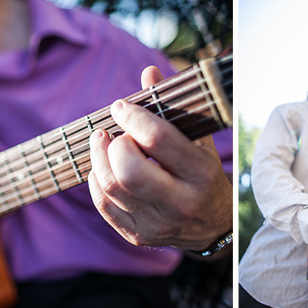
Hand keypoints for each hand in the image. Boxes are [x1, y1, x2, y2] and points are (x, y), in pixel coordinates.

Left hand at [88, 66, 231, 251]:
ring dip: (97, 157)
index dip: (132, 116)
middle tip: (113, 132)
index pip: (158, 139)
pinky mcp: (138, 236)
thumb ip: (170, 106)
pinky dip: (96, 179)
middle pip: (130, 171)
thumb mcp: (196, 139)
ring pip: (110, 187)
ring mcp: (157, 224)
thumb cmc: (200, 170)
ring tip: (101, 141)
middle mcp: (180, 202)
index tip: (121, 106)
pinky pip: (103, 204)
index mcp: (200, 172)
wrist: (212, 224)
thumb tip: (149, 72)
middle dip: (114, 144)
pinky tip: (102, 166)